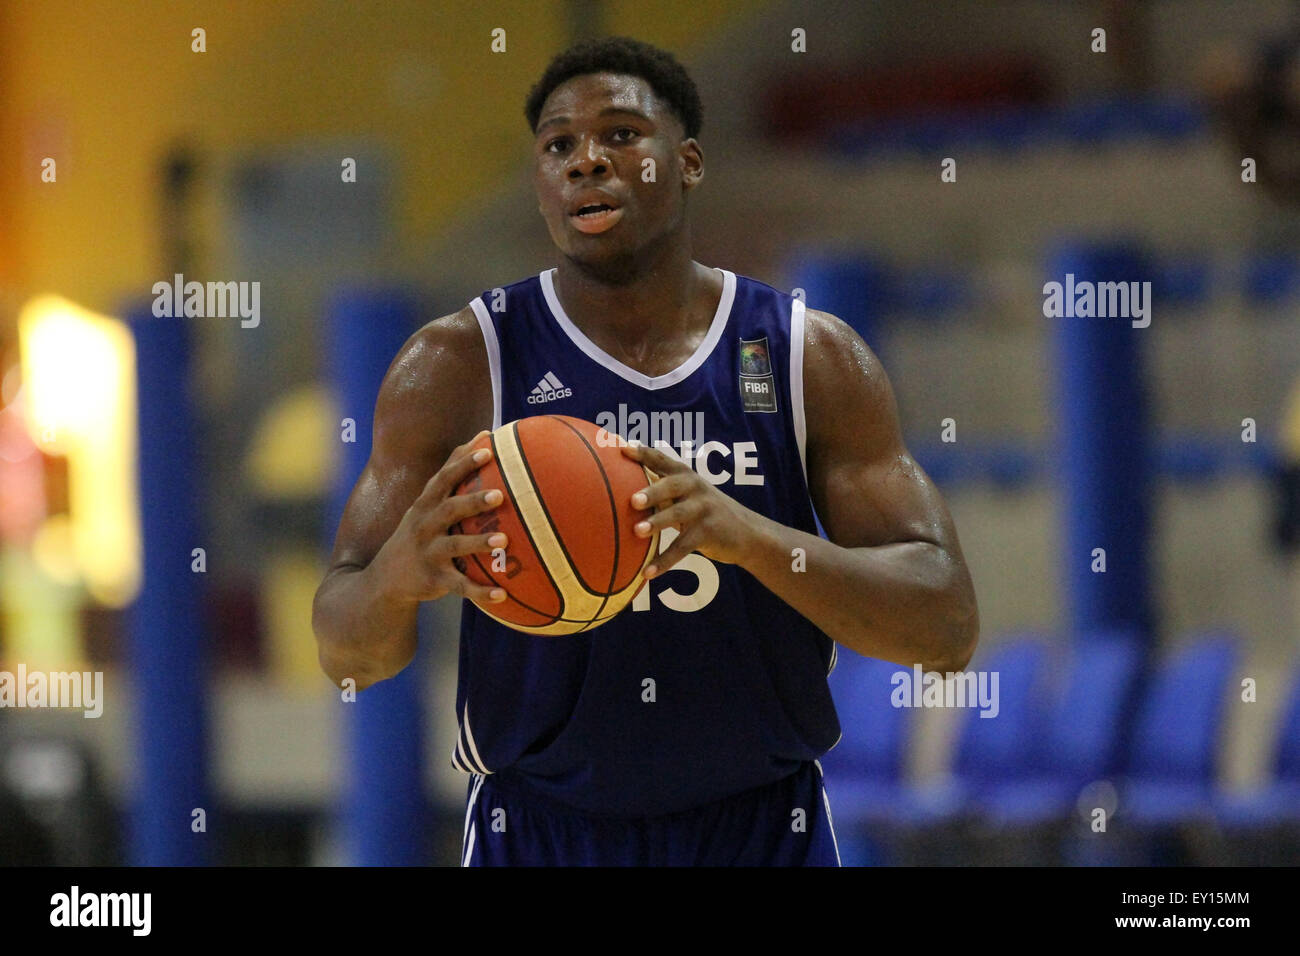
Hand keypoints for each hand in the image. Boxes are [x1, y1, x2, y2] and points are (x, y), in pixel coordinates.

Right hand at [369, 430, 508, 605]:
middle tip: (499, 494)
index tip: (487, 448)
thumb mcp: (425, 506)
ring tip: (504, 540)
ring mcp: (429, 554)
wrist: (384, 581)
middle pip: (449, 510)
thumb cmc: (418, 534)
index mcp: (425, 506)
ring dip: (479, 543)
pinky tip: (503, 594)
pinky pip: (460, 586)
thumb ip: (450, 476)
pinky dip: (481, 592)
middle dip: (473, 501)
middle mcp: (425, 526)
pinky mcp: (434, 580)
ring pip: (456, 547)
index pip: (443, 478)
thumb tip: (483, 437)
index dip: (464, 463)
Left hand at [620, 440, 761, 577]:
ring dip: (657, 523)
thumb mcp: (688, 496)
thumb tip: (621, 491)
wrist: (747, 532)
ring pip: (678, 515)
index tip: (621, 449)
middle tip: (633, 500)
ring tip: (637, 532)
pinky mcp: (708, 532)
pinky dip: (664, 561)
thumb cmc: (704, 512)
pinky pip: (683, 547)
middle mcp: (695, 487)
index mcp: (685, 475)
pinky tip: (648, 573)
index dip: (642, 454)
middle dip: (652, 491)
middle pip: (671, 485)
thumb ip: (662, 491)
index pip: (661, 460)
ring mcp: (703, 509)